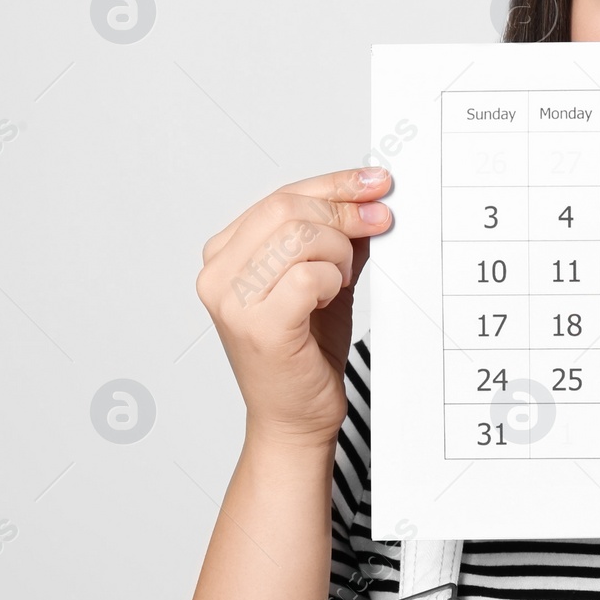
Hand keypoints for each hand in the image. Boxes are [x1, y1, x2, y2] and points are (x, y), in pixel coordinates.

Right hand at [196, 167, 393, 444]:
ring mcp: (232, 301)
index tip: (375, 182)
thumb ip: (338, 239)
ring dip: (338, 252)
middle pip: (288, 209)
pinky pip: (308, 276)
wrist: (295, 417)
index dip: (334, 184)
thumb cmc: (303, 353)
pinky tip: (329, 299)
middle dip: (345, 211)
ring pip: (300, 236)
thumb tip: (369, 200)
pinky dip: (331, 281)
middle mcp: (218, 274)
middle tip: (381, 222)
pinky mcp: (258, 326)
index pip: (281, 196)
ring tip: (340, 281)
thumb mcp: (324, 280)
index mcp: (225, 255)